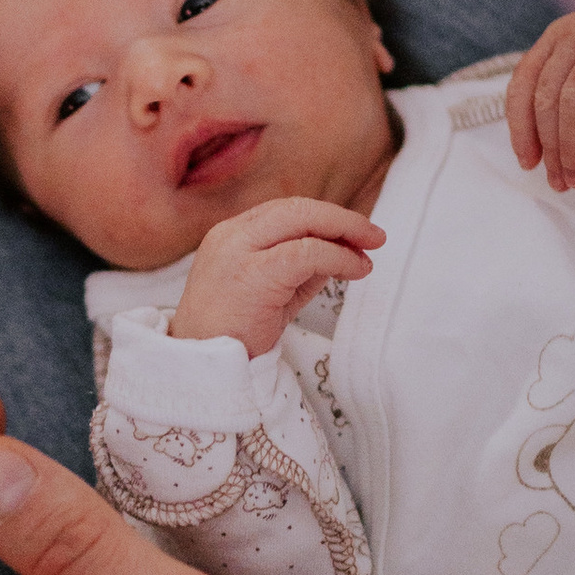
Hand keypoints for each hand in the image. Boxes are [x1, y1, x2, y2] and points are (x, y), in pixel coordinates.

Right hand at [171, 198, 384, 355]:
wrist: (201, 367)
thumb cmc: (232, 335)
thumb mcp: (270, 293)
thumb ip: (301, 269)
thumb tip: (341, 251)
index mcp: (230, 236)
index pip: (283, 211)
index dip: (323, 217)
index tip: (352, 233)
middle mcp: (231, 236)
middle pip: (295, 207)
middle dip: (340, 218)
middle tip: (373, 235)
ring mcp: (238, 251)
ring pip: (302, 219)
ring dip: (344, 231)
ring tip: (368, 252)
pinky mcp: (253, 274)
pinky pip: (306, 253)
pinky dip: (338, 257)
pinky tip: (354, 269)